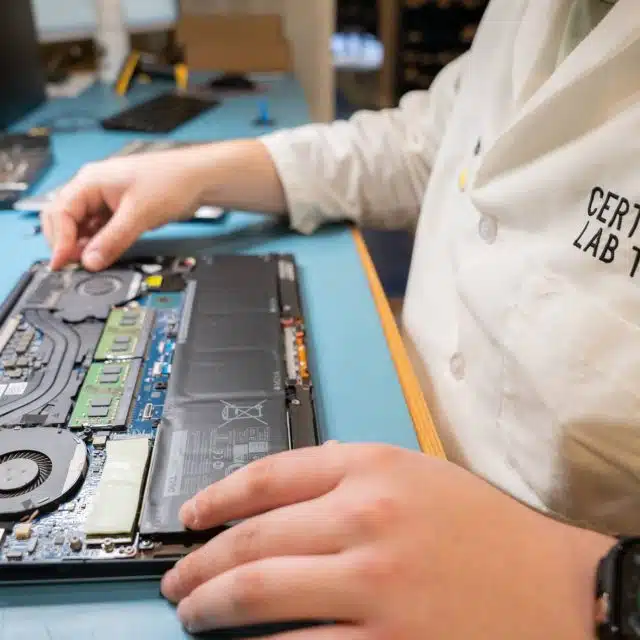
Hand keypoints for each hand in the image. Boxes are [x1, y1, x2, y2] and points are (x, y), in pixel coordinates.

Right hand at [41, 149, 207, 270]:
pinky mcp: (119, 210)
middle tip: (75, 266)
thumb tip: (91, 262)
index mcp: (90, 181)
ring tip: (91, 262)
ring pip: (82, 226)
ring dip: (83, 245)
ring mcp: (106, 199)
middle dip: (67, 243)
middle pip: (64, 219)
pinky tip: (103, 254)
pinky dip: (98, 243)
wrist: (198, 178)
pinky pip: (99, 229)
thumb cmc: (171, 181)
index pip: (60, 213)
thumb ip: (113, 240)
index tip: (61, 264)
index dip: (58, 241)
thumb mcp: (139, 215)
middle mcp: (93, 188)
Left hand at [160, 444, 613, 638]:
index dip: (217, 496)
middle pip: (251, 538)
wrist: (557, 591)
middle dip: (201, 562)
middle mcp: (365, 517)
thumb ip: (351, 473)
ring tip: (192, 613)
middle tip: (178, 578)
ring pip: (258, 595)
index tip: (191, 516)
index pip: (268, 474)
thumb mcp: (418, 475)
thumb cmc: (485, 530)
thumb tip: (285, 491)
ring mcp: (372, 585)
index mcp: (374, 468)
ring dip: (212, 607)